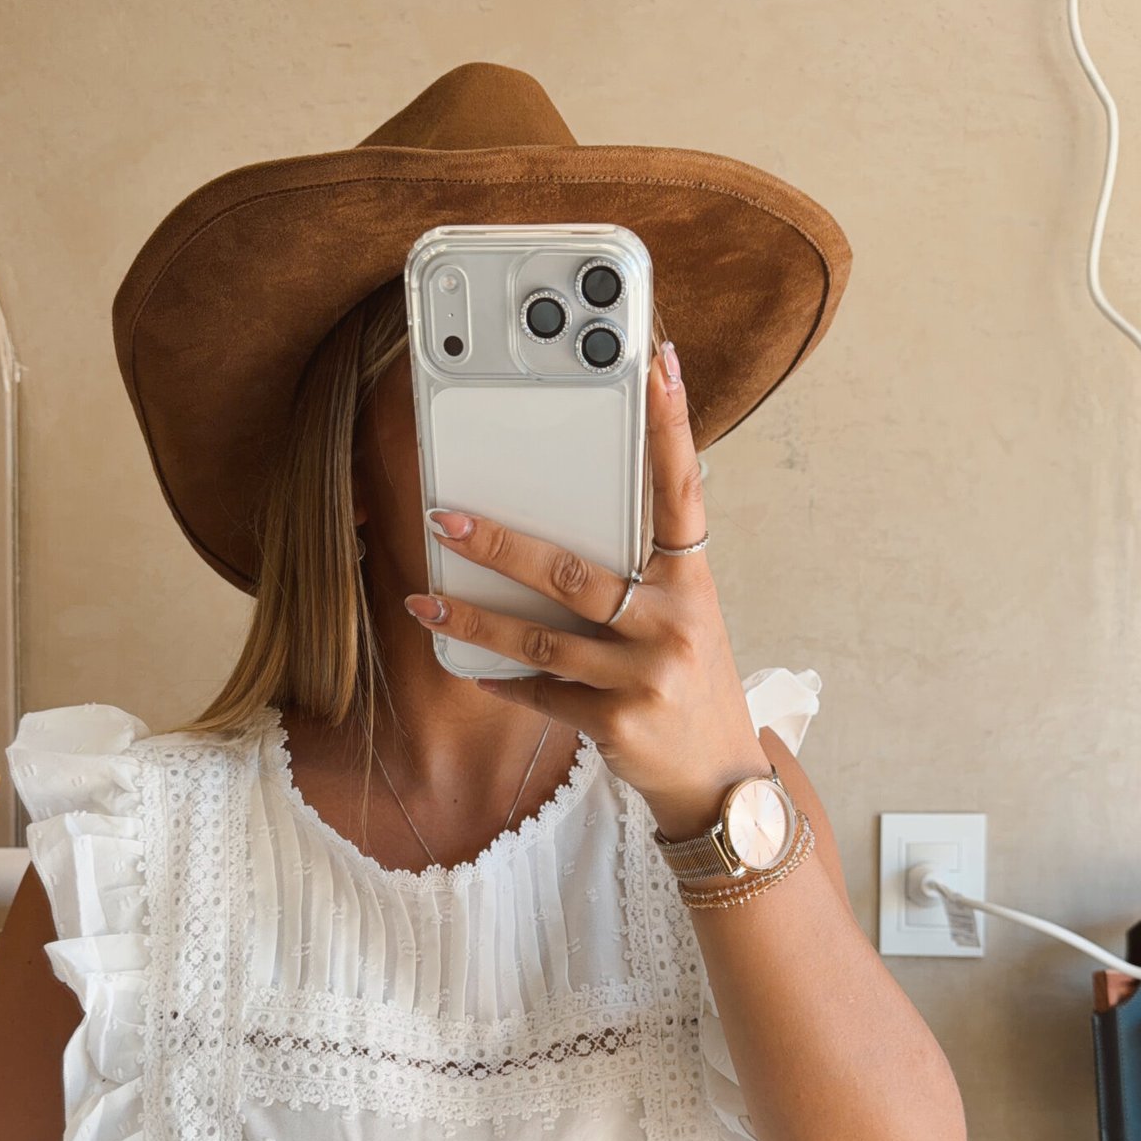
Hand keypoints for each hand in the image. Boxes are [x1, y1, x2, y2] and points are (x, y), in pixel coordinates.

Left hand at [402, 341, 773, 841]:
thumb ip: (639, 571)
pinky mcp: (620, 722)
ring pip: (542, 639)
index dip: (669, 424)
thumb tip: (559, 521)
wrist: (717, 778)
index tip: (654, 361)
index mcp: (691, 579)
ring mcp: (649, 674)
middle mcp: (676, 620)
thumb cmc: (687, 679)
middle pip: (575, 572)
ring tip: (424, 602)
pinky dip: (504, 680)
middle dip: (500, 546)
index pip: (681, 489)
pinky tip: (473, 668)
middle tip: (443, 518)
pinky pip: (543, 692)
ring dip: (474, 621)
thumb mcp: (682, 616)